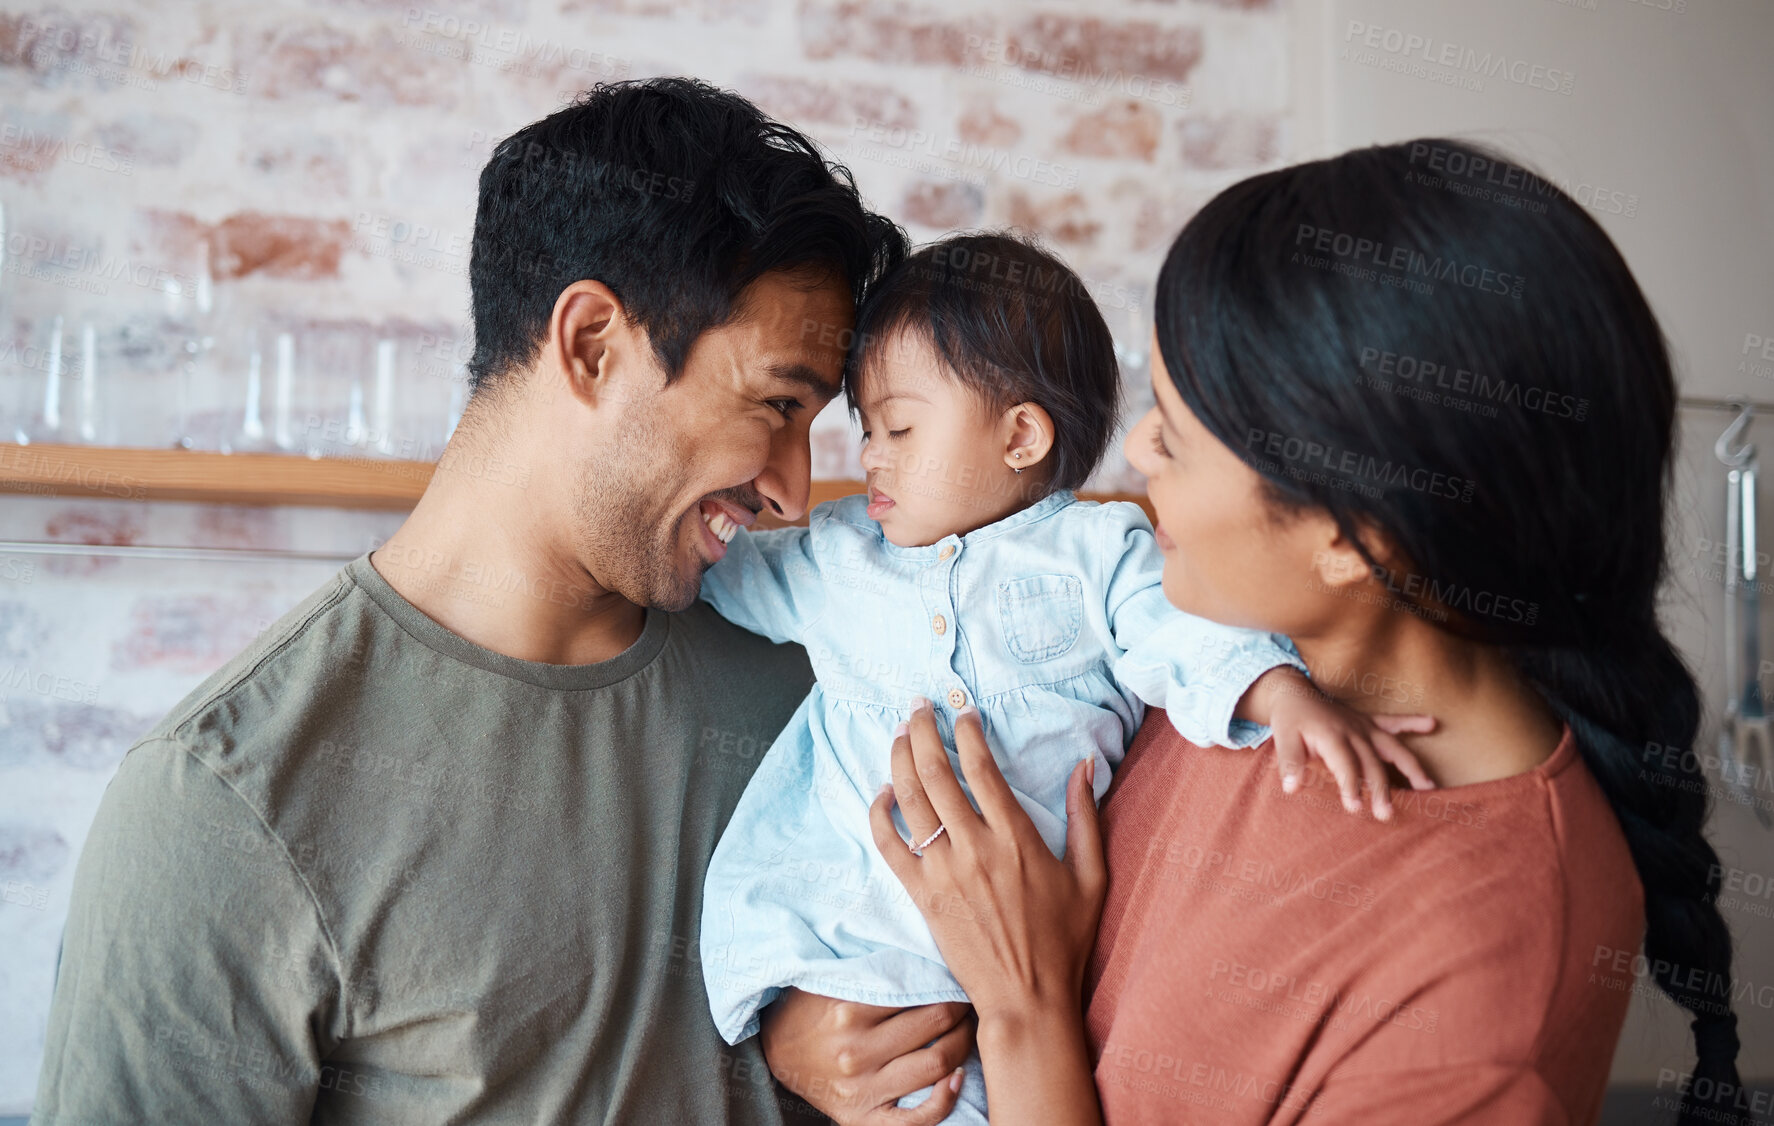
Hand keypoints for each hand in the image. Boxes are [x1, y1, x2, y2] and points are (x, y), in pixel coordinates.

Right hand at [758, 988, 974, 1125]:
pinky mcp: (863, 1118)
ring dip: (962, 1044)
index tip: (956, 978)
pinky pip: (916, 1120)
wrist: (775, 1054)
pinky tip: (958, 1077)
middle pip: (934, 1026)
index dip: (946, 983)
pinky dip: (945, 1100)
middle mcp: (856, 1053)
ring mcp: (862, 1090)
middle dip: (960, 1009)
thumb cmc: (809, 1010)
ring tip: (966, 1029)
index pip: (918, 993)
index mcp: (848, 1013)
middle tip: (968, 999)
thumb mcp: (832, 981)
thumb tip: (926, 955)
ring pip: (935, 1065)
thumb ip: (874, 970)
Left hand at [868, 699, 1104, 1031]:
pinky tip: (882, 793)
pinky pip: (890, 846)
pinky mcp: (922, 896)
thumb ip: (1086, 817)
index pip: (982, 769)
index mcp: (1016, 839)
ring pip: (910, 801)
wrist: (1027, 999)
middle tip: (918, 707)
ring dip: (899, 760)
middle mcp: (975, 848)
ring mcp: (943, 872)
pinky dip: (880, 814)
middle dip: (923, 732)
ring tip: (897, 733)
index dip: (968, 733)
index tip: (963, 714)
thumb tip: (1085, 766)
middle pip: (937, 774)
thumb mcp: (1090, 876)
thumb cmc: (1064, 940)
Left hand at [1258, 670, 1436, 819]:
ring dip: (1411, 767)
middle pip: (1372, 763)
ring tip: (1429, 787)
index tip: (1355, 808)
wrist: (1294, 693)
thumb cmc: (1289, 721)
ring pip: (1392, 747)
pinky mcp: (1370, 722)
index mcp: (1332, 736)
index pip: (1345, 764)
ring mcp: (1365, 726)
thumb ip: (1289, 763)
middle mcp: (1353, 731)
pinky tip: (1433, 724)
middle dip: (1381, 789)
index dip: (1350, 785)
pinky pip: (1394, 721)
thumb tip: (1291, 788)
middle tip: (1386, 814)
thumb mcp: (1282, 739)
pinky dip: (1413, 722)